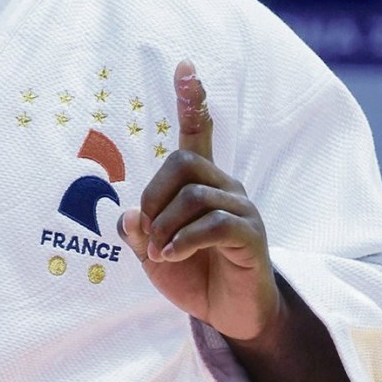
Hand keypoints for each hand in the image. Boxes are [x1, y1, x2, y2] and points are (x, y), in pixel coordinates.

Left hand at [118, 60, 279, 340]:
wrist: (228, 315)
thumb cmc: (191, 274)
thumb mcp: (150, 252)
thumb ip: (137, 230)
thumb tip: (131, 213)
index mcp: (200, 182)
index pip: (197, 131)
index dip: (191, 100)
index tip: (186, 66)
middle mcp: (224, 185)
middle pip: (183, 160)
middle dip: (155, 193)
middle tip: (147, 230)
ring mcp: (241, 207)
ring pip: (194, 194)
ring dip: (165, 225)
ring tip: (158, 252)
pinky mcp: (250, 234)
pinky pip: (213, 223)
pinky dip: (182, 240)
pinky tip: (169, 256)